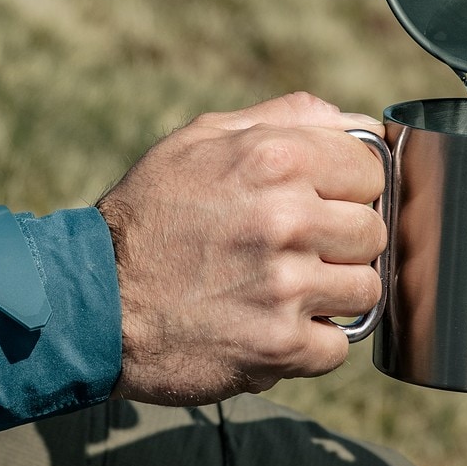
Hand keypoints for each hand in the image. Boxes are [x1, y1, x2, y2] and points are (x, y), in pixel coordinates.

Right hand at [97, 92, 387, 405]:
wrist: (93, 301)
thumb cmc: (146, 215)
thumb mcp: (198, 140)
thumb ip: (282, 119)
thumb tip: (351, 121)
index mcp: (274, 158)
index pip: (371, 168)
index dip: (347, 187)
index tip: (320, 202)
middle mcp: (287, 219)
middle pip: (373, 231)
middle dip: (341, 242)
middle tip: (295, 250)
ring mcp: (286, 286)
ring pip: (366, 289)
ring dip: (333, 294)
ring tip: (285, 289)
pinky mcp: (280, 346)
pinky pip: (339, 346)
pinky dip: (311, 343)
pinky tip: (272, 326)